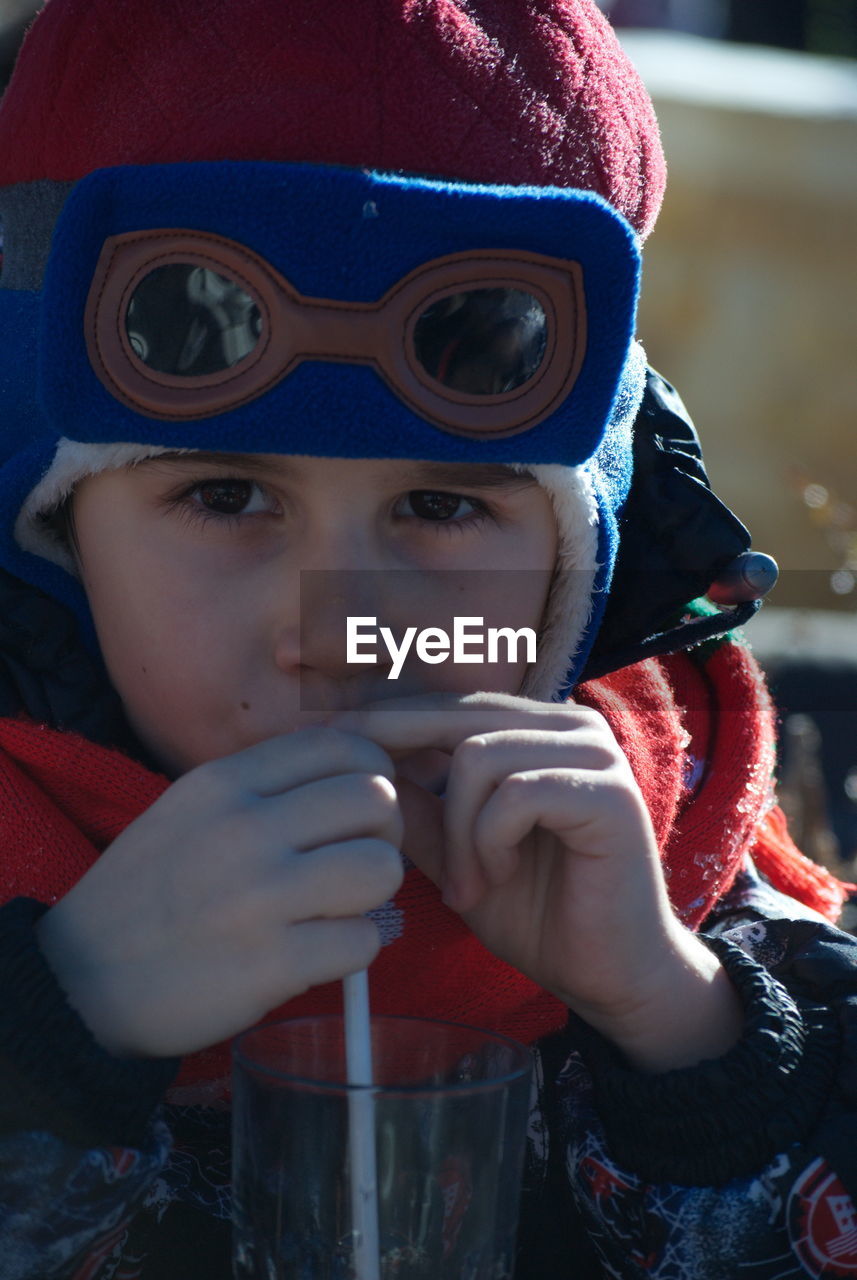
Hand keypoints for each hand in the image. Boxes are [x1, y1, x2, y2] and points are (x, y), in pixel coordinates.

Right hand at [36, 729, 403, 1057]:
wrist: (82, 979)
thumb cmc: (150, 889)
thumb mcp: (192, 808)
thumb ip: (266, 786)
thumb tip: (360, 776)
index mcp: (226, 782)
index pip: (343, 747)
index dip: (374, 775)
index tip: (362, 808)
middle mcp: (246, 828)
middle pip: (376, 800)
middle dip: (383, 833)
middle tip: (358, 861)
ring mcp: (260, 896)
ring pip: (381, 868)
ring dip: (374, 893)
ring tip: (341, 906)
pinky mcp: (271, 964)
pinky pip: (363, 942)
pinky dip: (353, 950)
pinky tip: (320, 952)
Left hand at [332, 693, 742, 1070]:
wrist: (608, 974)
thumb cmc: (536, 912)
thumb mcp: (453, 853)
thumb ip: (413, 808)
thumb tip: (347, 765)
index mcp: (532, 728)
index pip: (444, 701)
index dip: (382, 711)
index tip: (320, 727)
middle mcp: (566, 724)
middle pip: (453, 715)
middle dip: (400, 761)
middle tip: (364, 811)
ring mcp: (593, 751)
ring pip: (478, 755)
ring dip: (458, 832)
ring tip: (465, 885)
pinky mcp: (609, 790)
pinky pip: (515, 794)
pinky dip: (490, 843)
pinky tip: (497, 879)